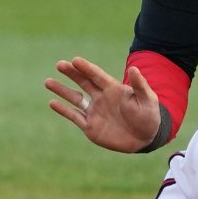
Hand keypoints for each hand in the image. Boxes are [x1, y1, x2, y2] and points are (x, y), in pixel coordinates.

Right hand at [45, 57, 160, 152]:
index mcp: (113, 89)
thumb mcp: (148, 99)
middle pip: (83, 82)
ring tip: (48, 81)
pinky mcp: (90, 127)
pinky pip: (74, 116)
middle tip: (60, 64)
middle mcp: (101, 98)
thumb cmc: (149, 116)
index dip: (86, 68)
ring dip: (62, 90)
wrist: (145, 138)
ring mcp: (95, 112)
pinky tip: (52, 102)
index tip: (75, 60)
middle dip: (72, 73)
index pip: (97, 75)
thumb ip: (140, 85)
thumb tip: (134, 68)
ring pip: (75, 98)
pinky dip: (63, 110)